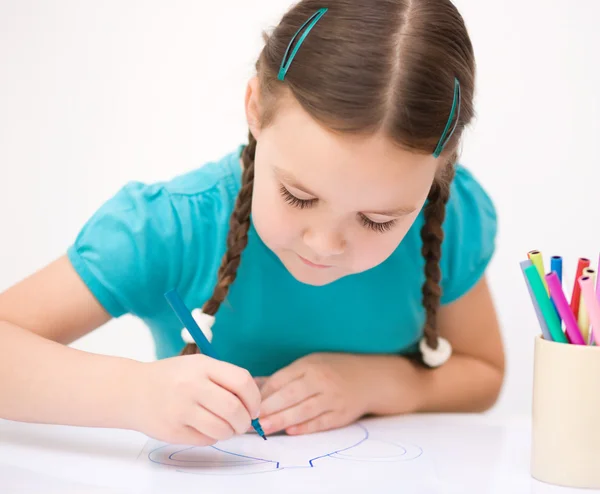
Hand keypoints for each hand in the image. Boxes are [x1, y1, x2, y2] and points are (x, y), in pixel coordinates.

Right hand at [132, 354, 260, 445]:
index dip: (254, 398)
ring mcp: (181, 409)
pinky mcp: (173, 431)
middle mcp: (192, 386)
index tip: (254, 408)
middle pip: (234, 409)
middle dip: (245, 421)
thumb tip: (253, 405)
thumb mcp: (198, 366)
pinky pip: (206, 440)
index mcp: (202, 366)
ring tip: (224, 427)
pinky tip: (203, 428)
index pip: (242, 381)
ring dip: (230, 432)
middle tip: (243, 424)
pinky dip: (212, 437)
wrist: (132, 391)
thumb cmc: (172, 378)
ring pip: (222, 429)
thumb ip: (224, 379)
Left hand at [257, 353, 378, 435]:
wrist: (369, 378)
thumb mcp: (310, 364)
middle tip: (251, 421)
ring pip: (303, 410)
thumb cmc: (333, 370)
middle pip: (290, 395)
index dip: (263, 394)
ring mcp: (332, 398)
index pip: (281, 380)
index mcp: (309, 365)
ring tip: (264, 428)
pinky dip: (305, 427)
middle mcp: (320, 380)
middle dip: (268, 409)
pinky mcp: (342, 414)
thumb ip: (284, 377)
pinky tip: (290, 431)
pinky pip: (320, 422)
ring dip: (282, 420)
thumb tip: (254, 386)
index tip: (248, 405)